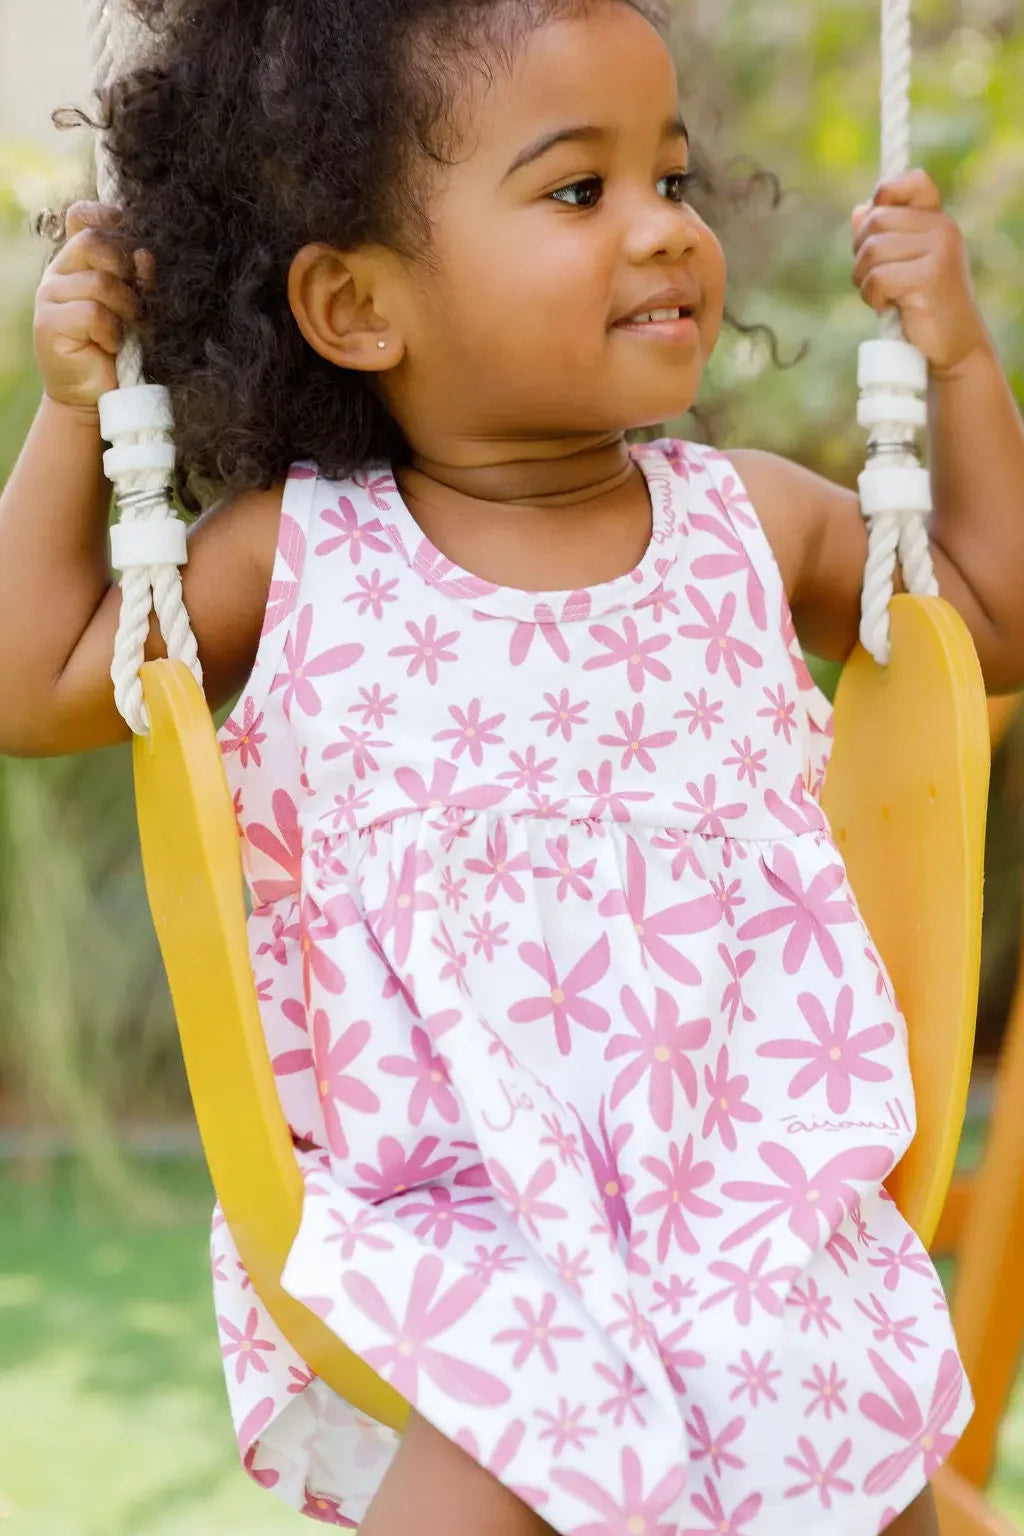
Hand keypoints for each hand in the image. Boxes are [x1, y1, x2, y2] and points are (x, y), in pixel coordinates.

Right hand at [33, 201, 152, 413]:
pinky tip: (111, 347)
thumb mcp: (139, 311)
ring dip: (127, 309)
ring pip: (99, 282)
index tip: (129, 231)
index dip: (106, 215)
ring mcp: (50, 296)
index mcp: (80, 262)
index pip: (81, 218)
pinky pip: (92, 313)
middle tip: (136, 303)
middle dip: (125, 269)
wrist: (97, 394)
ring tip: (128, 332)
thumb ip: (142, 283)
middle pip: (94, 242)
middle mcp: (61, 272)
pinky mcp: (49, 323)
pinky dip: (112, 332)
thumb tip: (144, 255)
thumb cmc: (121, 351)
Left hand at [851, 169, 987, 377]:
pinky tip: (889, 307)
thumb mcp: (903, 265)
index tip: (876, 225)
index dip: (885, 194)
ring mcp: (938, 250)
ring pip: (872, 249)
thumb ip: (884, 237)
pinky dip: (873, 297)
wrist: (952, 347)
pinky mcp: (929, 276)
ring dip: (864, 278)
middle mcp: (941, 228)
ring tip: (882, 295)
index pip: (912, 181)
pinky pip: (878, 277)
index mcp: (936, 220)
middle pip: (875, 220)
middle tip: (873, 279)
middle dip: (861, 253)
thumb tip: (858, 210)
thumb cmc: (922, 307)